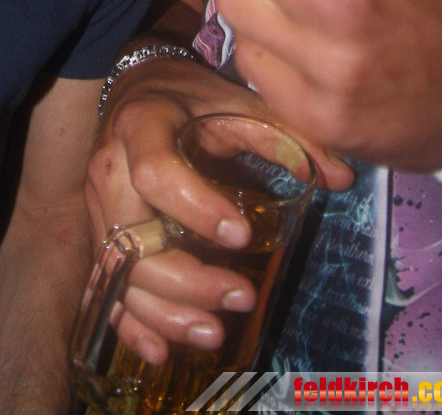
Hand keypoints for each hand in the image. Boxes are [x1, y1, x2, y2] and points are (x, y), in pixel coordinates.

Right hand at [84, 56, 352, 363]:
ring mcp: (98, 206)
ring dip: (166, 311)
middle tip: (241, 297)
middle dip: (186, 279)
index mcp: (141, 126)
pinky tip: (162, 350)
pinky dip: (132, 324)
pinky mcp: (99, 234)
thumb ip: (289, 137)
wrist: (136, 91)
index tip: (243, 236)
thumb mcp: (237, 103)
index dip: (195, 208)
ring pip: (122, 272)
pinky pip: (107, 287)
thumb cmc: (191, 99)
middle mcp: (109, 169)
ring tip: (215, 333)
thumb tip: (343, 177)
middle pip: (134, 238)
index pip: (156, 172)